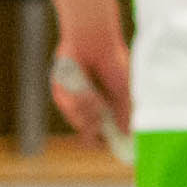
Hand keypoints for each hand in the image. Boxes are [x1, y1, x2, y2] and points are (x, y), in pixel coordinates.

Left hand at [48, 27, 132, 156]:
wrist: (94, 40)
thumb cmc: (113, 62)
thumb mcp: (124, 91)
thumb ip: (125, 113)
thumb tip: (127, 134)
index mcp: (104, 107)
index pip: (102, 133)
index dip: (105, 142)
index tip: (110, 146)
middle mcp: (87, 106)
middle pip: (87, 133)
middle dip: (93, 132)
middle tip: (100, 127)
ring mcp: (72, 99)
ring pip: (77, 121)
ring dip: (88, 114)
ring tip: (97, 100)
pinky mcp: (60, 90)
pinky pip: (66, 106)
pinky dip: (78, 102)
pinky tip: (88, 92)